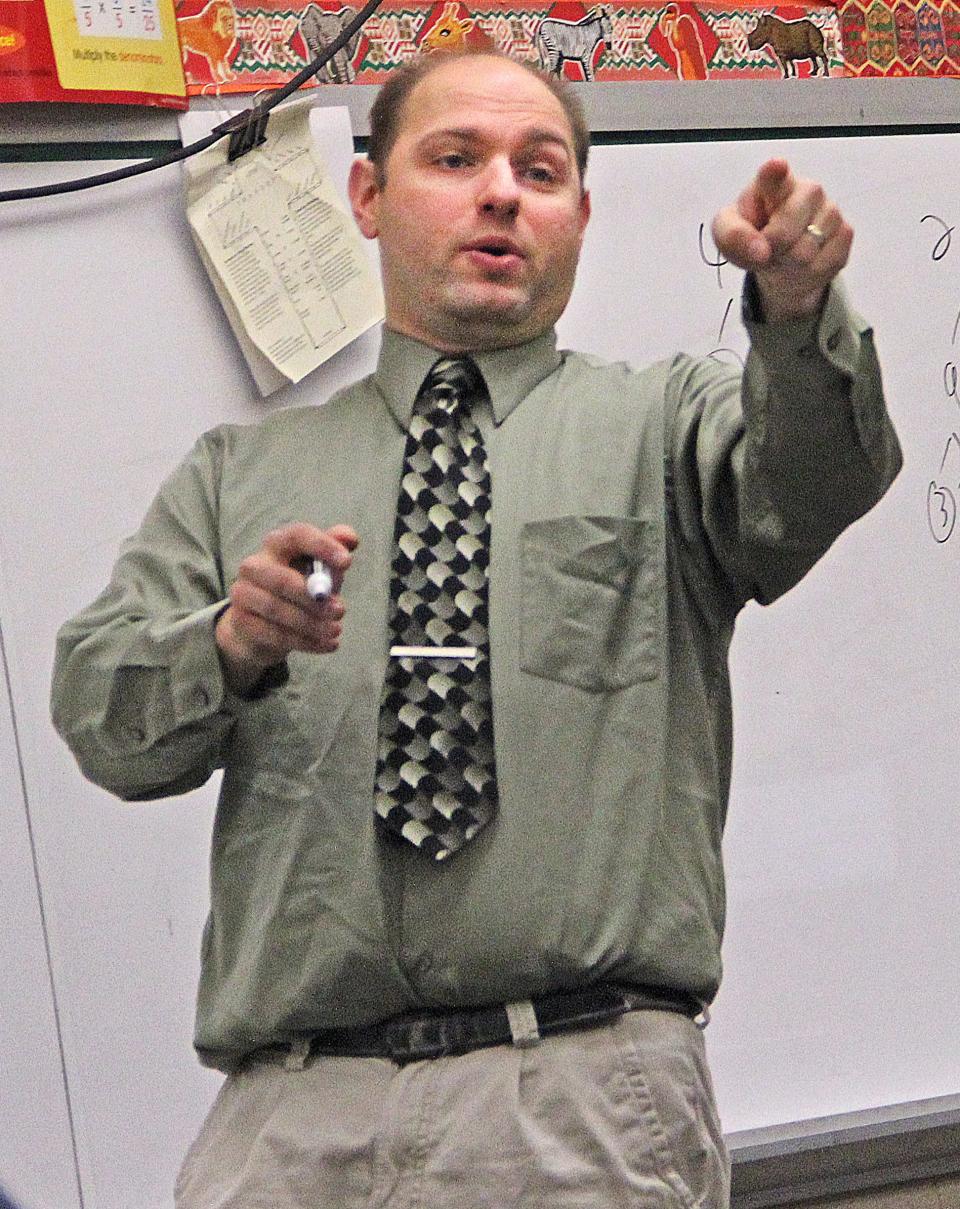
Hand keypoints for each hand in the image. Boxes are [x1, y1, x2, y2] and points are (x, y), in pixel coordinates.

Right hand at [215, 522, 358, 690]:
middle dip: (314, 599)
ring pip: (277, 610)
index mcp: (277, 545)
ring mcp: (242, 593)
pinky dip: (306, 642)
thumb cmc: (298, 589)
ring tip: (336, 631)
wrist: (262, 627)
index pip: (296, 535)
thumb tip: (350, 538)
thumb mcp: (320, 570)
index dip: (322, 546)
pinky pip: (274, 634)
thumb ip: (335, 550)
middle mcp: (254, 565)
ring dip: (312, 624)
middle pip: (282, 579)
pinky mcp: (240, 621)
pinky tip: (327, 645)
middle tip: (341, 611)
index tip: (347, 562)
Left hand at [711, 158, 852, 322]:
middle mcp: (806, 190)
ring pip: (805, 253)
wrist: (780, 261)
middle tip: (766, 249)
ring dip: (788, 264)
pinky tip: (803, 262)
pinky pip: (823, 264)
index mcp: (770, 184)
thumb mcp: (727, 236)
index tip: (775, 167)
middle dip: (771, 251)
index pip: (773, 175)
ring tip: (784, 255)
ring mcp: (830, 210)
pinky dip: (808, 272)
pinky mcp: (845, 233)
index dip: (774, 172)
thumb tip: (760, 251)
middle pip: (785, 232)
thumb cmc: (752, 238)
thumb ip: (732, 236)